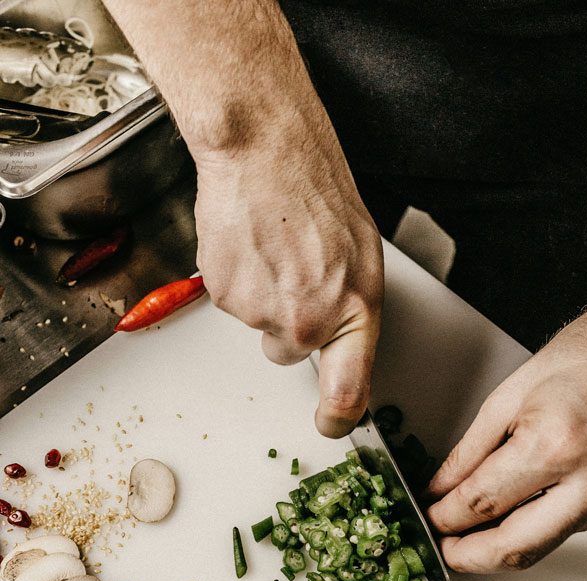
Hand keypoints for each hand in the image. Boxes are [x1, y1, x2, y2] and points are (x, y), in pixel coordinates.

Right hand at [192, 102, 382, 438]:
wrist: (264, 151)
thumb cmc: (316, 191)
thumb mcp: (361, 257)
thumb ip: (350, 311)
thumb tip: (341, 347)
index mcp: (353, 311)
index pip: (348, 393)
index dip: (337, 418)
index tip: (331, 423)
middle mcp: (307, 321)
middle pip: (289, 353)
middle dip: (289, 325)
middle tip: (294, 275)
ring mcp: (261, 312)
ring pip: (259, 325)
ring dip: (264, 296)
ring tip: (274, 247)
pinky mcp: (224, 296)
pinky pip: (233, 301)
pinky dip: (239, 279)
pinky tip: (251, 244)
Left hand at [426, 298, 586, 572]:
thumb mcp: (510, 394)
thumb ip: (469, 450)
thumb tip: (441, 488)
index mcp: (555, 443)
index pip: (483, 503)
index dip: (445, 518)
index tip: (430, 519)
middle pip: (516, 548)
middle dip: (470, 557)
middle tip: (445, 548)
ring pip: (546, 545)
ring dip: (504, 544)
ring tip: (473, 531)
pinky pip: (574, 527)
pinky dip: (540, 524)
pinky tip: (521, 509)